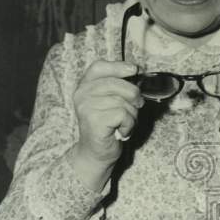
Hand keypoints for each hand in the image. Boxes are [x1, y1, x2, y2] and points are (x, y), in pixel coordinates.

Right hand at [69, 59, 142, 188]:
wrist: (96, 153)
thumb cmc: (108, 126)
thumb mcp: (110, 101)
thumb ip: (118, 86)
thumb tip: (136, 71)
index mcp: (84, 86)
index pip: (99, 67)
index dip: (118, 66)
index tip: (135, 69)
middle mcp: (82, 94)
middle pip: (117, 84)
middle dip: (133, 95)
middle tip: (137, 106)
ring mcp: (86, 107)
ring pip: (123, 101)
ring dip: (132, 114)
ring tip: (124, 123)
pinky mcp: (95, 120)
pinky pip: (123, 114)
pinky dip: (129, 124)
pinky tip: (121, 131)